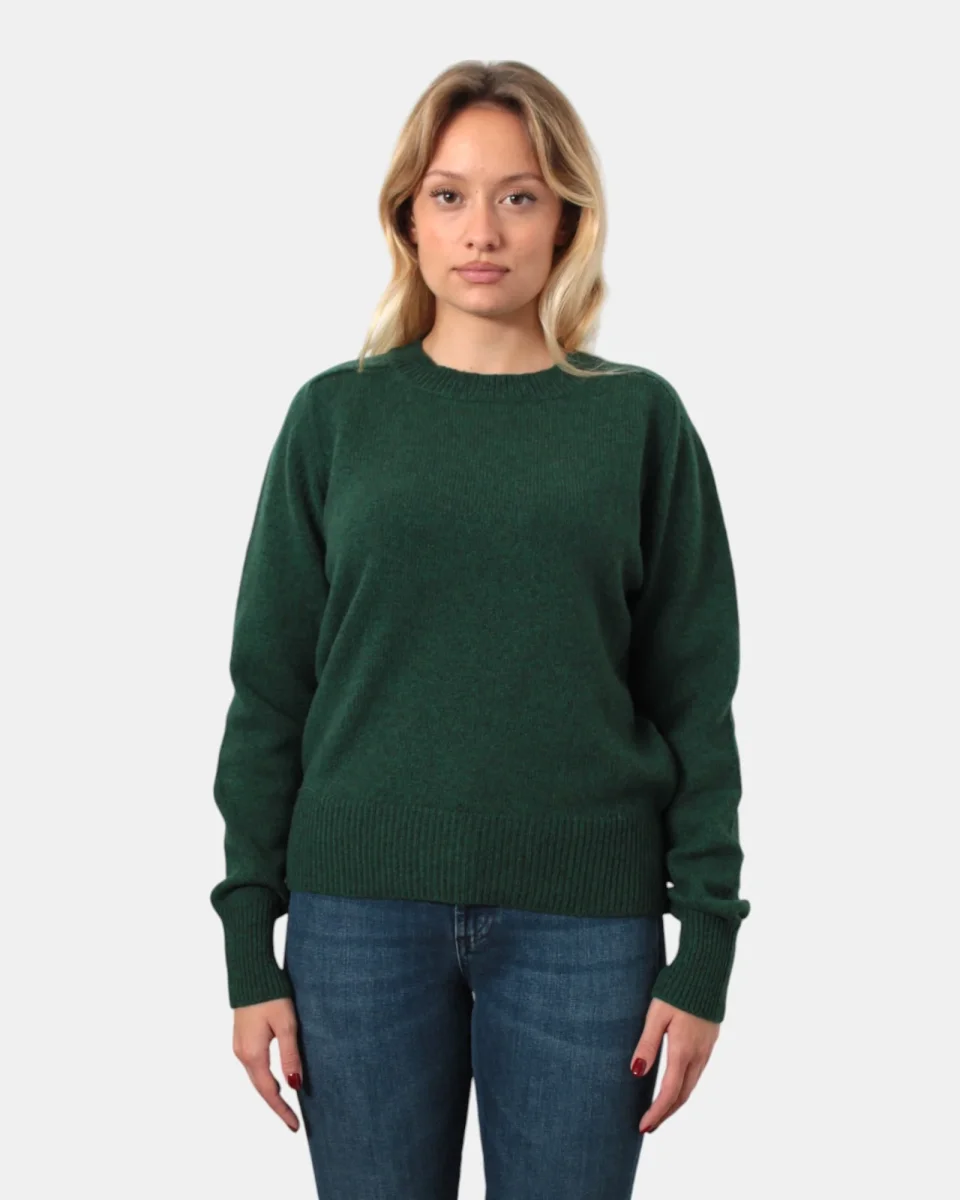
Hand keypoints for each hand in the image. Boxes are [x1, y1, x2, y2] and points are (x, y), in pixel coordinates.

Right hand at [232, 997, 303, 1131]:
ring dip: (271, 1091)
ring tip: (288, 1103)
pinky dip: (265, 1077)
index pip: (269, 1091)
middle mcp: (242, 1054)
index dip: (282, 1110)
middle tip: (293, 1120)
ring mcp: (239, 1046)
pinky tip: (277, 1077)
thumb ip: (290, 1055)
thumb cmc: (271, 995)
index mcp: (253, 1054)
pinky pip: (254, 1065)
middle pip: (261, 1087)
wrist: (250, 973)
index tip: (295, 1126)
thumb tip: (294, 1085)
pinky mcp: (242, 1037)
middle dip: (277, 1104)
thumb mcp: (287, 1024)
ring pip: (256, 1077)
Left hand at [630, 998, 719, 1133]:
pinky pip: (697, 1072)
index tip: (643, 1126)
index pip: (669, 1093)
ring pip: (692, 1085)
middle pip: (682, 1095)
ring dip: (676, 1101)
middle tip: (649, 1125)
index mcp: (683, 1051)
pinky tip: (676, 1084)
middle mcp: (698, 1055)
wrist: (706, 970)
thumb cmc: (677, 989)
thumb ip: (647, 1043)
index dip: (656, 1112)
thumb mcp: (656, 1014)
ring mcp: (707, 1048)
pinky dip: (685, 1086)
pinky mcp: (710, 1041)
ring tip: (660, 1110)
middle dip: (666, 1113)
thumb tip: (636, 1073)